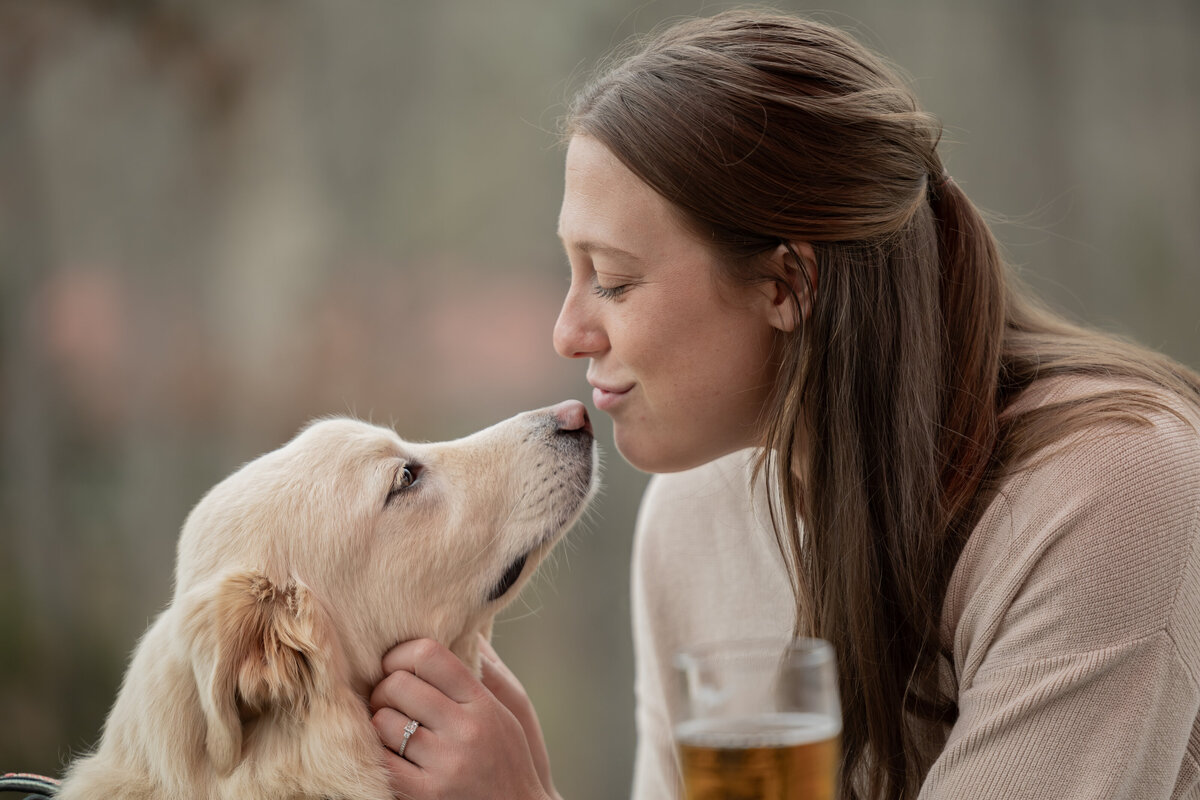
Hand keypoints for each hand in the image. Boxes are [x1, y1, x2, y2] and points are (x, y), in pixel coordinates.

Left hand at [369, 637, 558, 799]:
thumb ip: (482, 670)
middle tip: (387, 699)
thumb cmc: (509, 759)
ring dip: (379, 722)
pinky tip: (388, 752)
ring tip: (389, 727)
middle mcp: (465, 730)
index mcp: (483, 703)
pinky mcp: (427, 794)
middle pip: (399, 685)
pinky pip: (383, 762)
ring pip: (384, 722)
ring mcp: (445, 764)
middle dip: (383, 688)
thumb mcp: (506, 711)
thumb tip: (463, 626)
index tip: (395, 664)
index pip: (429, 655)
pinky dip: (379, 753)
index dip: (400, 653)